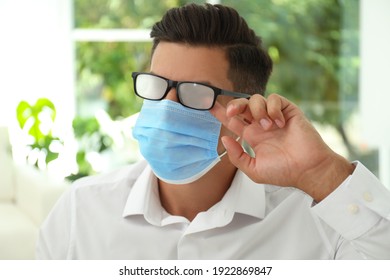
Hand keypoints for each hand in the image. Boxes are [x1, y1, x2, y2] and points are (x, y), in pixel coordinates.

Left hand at [210, 93, 353, 200]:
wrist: (307, 169)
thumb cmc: (284, 172)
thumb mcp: (254, 169)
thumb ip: (237, 156)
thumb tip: (224, 138)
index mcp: (252, 137)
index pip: (234, 121)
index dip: (222, 113)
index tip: (209, 106)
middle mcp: (261, 124)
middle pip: (242, 105)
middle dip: (234, 105)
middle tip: (231, 112)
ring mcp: (274, 117)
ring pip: (256, 99)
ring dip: (257, 111)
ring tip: (266, 127)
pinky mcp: (288, 111)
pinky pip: (274, 98)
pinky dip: (273, 108)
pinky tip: (278, 122)